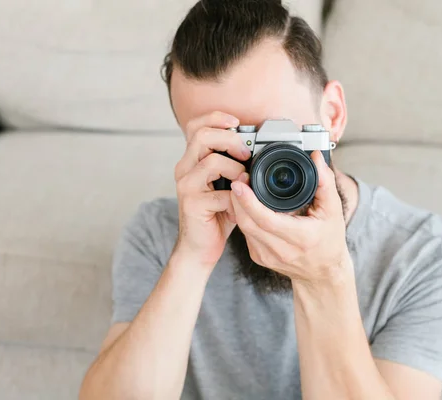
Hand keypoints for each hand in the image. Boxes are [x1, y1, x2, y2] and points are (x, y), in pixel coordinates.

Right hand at [173, 111, 250, 268]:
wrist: (199, 247)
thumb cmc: (215, 215)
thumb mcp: (224, 184)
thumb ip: (232, 164)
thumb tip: (257, 147)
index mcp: (191, 160)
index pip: (196, 125)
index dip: (216, 118)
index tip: (237, 123)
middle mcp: (184, 169)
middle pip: (202, 136)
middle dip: (231, 140)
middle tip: (246, 154)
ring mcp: (186, 186)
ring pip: (212, 161)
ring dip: (236, 170)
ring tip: (244, 182)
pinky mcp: (192, 204)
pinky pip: (221, 193)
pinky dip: (236, 199)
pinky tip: (237, 208)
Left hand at [229, 151, 350, 285]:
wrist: (322, 273)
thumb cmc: (329, 240)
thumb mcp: (333, 211)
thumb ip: (324, 182)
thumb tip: (316, 157)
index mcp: (300, 238)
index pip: (267, 220)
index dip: (249, 201)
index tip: (240, 184)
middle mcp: (281, 251)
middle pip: (248, 223)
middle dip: (238, 199)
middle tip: (238, 179)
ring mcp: (267, 256)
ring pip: (243, 228)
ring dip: (238, 207)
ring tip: (240, 188)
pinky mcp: (258, 257)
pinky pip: (245, 234)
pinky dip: (243, 217)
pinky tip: (245, 205)